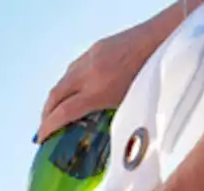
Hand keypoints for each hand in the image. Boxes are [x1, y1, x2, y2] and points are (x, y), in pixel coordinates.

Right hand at [37, 20, 161, 140]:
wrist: (163, 38)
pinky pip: (74, 68)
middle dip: (45, 113)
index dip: (48, 127)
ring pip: (63, 80)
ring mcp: (90, 58)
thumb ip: (113, 117)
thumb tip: (102, 135)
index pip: (63, 113)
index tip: (40, 139)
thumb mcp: (132, 104)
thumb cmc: (156, 77)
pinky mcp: (96, 48)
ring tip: (56, 110)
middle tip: (43, 128)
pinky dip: (69, 83)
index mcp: (98, 91)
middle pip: (55, 95)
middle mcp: (88, 73)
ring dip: (56, 97)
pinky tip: (75, 90)